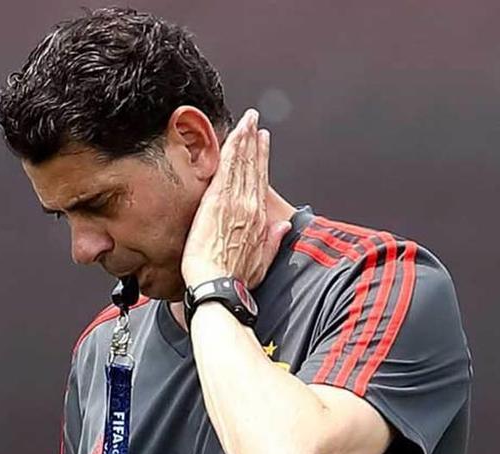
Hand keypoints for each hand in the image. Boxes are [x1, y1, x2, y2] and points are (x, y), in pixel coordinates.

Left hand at [181, 109, 290, 288]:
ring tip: (247, 120)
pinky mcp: (217, 201)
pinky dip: (232, 150)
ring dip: (244, 138)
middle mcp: (249, 206)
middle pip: (252, 166)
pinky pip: (227, 168)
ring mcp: (234, 202)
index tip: (262, 141)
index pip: (261, 180)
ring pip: (241, 163)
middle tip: (254, 121)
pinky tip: (234, 134)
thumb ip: (272, 241)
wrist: (218, 287)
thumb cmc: (235, 281)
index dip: (262, 158)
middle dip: (254, 141)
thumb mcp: (261, 263)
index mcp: (259, 219)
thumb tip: (282, 227)